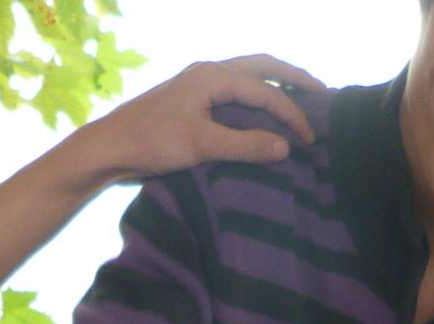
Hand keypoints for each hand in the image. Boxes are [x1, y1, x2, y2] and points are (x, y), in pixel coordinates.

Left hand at [77, 57, 320, 181]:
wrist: (111, 148)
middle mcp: (209, 73)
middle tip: (322, 92)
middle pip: (261, 66)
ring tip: (299, 98)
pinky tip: (263, 114)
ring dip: (274, 84)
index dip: (291, 113)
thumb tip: (286, 147)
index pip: (264, 89)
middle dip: (292, 79)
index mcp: (213, 76)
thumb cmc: (152, 143)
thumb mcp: (201, 144)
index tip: (310, 139)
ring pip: (248, 76)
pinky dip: (256, 98)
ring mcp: (200, 86)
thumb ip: (245, 145)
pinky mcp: (193, 102)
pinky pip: (234, 92)